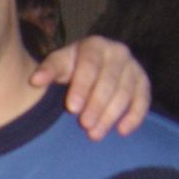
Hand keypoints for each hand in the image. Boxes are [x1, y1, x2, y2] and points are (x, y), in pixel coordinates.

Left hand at [30, 35, 150, 138]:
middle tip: (84, 125)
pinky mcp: (143, 82)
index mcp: (95, 45)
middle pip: (109, 81)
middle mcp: (118, 52)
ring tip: (95, 134)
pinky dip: (134, 116)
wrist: (92, 66)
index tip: (72, 109)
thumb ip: (49, 70)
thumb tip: (35, 80)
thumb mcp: (59, 64)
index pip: (90, 66)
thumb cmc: (72, 67)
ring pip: (125, 93)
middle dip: (97, 105)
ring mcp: (133, 67)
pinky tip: (122, 131)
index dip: (82, 87)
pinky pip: (143, 100)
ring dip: (111, 115)